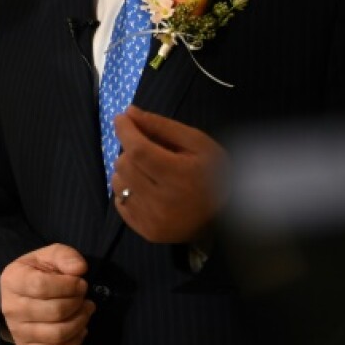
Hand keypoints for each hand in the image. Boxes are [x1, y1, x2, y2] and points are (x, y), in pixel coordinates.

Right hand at [0, 244, 95, 344]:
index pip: (42, 287)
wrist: (20, 293)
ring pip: (58, 334)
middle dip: (77, 303)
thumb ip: (64, 256)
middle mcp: (11, 308)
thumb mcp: (48, 255)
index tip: (81, 282)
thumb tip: (80, 269)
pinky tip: (80, 328)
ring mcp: (17, 330)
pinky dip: (75, 341)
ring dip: (80, 321)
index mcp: (12, 280)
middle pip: (55, 312)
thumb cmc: (37, 271)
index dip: (69, 286)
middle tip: (84, 296)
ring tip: (86, 310)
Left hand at [111, 106, 228, 244]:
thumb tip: (130, 112)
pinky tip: (146, 189)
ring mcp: (152, 220)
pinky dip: (127, 191)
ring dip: (127, 171)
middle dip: (130, 150)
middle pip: (125, 165)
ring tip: (147, 171)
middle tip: (146, 148)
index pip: (139, 150)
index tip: (121, 117)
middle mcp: (163, 202)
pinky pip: (119, 203)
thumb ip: (162, 126)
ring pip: (118, 183)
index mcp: (180, 176)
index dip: (126, 131)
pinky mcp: (146, 232)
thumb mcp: (197, 142)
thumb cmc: (214, 173)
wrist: (226, 216)